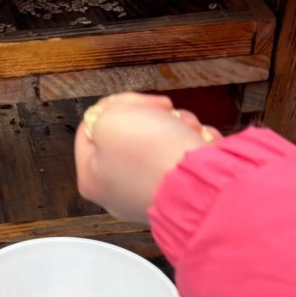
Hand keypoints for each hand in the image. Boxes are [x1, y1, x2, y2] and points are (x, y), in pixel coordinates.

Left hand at [74, 92, 220, 222]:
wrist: (204, 184)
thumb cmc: (149, 151)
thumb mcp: (110, 119)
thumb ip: (103, 113)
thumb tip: (116, 117)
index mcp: (91, 178)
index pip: (91, 128)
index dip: (116, 104)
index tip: (140, 100)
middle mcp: (119, 192)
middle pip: (129, 135)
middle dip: (152, 115)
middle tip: (168, 110)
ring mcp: (153, 196)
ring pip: (161, 143)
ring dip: (178, 126)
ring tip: (190, 127)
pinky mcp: (185, 195)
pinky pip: (186, 160)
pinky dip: (195, 145)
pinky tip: (202, 143)